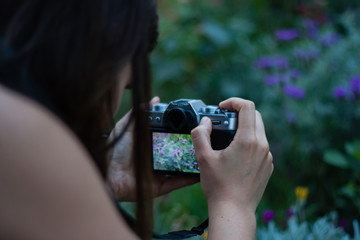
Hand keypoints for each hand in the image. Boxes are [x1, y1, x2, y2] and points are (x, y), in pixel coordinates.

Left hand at [107, 97, 197, 200]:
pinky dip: (190, 179)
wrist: (108, 173)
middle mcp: (158, 158)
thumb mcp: (127, 126)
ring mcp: (161, 173)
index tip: (195, 126)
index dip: (183, 133)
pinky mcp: (161, 186)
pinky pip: (178, 182)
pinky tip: (201, 172)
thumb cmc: (115, 149)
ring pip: (182, 168)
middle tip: (205, 140)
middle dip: (191, 147)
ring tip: (208, 155)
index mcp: (152, 145)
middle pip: (179, 153)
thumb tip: (155, 99)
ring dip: (194, 163)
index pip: (172, 138)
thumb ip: (140, 112)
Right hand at [191, 97, 272, 211]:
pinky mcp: (268, 167)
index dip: (233, 102)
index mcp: (247, 140)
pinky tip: (236, 156)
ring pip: (259, 131)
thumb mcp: (203, 158)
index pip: (247, 107)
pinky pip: (261, 146)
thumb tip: (205, 122)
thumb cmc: (218, 186)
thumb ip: (200, 134)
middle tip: (224, 121)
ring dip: (245, 128)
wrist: (234, 211)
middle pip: (255, 116)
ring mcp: (267, 157)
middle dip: (239, 114)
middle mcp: (262, 146)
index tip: (222, 108)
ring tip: (228, 140)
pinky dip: (250, 143)